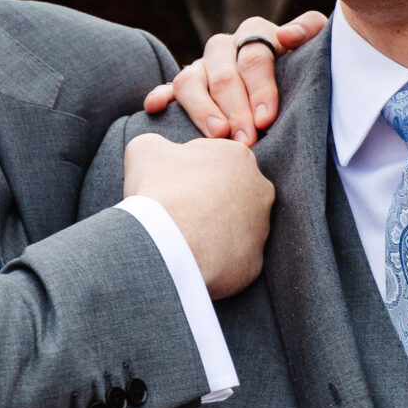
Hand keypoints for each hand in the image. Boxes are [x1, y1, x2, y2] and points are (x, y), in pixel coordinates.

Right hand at [121, 133, 273, 298]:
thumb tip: (161, 153)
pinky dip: (216, 260)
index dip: (190, 173)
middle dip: (208, 201)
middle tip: (179, 212)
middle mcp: (261, 190)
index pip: (216, 161)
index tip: (173, 185)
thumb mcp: (145, 148)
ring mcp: (262, 228)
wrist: (164, 245)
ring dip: (214, 231)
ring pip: (236, 228)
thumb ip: (159, 144)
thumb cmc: (158, 191)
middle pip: (231, 194)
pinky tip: (194, 259)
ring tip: (184, 237)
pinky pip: (234, 259)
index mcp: (239, 156)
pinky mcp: (255, 263)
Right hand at [142, 12, 330, 145]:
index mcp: (256, 33)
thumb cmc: (301, 69)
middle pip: (223, 72)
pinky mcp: (184, 85)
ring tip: (217, 136)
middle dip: (235, 109)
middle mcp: (225, 47)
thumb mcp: (312, 48)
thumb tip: (287, 35)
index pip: (255, 56)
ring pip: (191, 79)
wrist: (283, 81)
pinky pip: (168, 87)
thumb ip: (309, 32)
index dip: (260, 88)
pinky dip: (160, 95)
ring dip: (202, 109)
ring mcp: (202, 66)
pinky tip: (156, 107)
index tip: (266, 119)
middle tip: (246, 140)